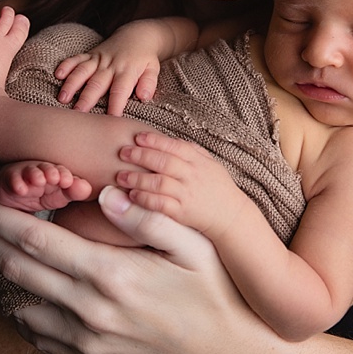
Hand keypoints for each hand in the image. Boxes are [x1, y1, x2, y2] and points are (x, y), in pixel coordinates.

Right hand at [0, 160, 91, 211]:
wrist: (13, 196)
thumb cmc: (40, 193)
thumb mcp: (59, 196)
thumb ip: (74, 192)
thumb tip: (88, 188)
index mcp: (57, 173)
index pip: (64, 172)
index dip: (66, 175)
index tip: (68, 182)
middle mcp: (41, 171)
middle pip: (47, 167)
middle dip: (52, 171)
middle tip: (55, 178)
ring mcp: (24, 174)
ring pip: (30, 171)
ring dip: (35, 174)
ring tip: (39, 181)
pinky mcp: (8, 180)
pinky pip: (11, 179)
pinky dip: (16, 183)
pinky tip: (21, 189)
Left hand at [0, 189, 271, 353]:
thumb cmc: (217, 292)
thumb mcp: (194, 244)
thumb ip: (147, 216)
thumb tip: (107, 193)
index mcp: (111, 274)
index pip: (34, 240)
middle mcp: (91, 310)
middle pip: (15, 268)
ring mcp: (88, 338)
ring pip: (19, 301)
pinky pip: (38, 333)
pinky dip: (19, 306)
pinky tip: (19, 285)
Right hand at [54, 34, 161, 115]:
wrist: (138, 35)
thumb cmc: (145, 58)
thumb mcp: (153, 69)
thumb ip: (149, 83)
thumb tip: (144, 96)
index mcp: (127, 71)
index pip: (120, 90)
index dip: (115, 105)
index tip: (110, 120)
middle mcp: (110, 65)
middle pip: (97, 83)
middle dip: (87, 98)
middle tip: (78, 114)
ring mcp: (98, 59)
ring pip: (83, 71)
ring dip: (72, 84)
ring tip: (63, 98)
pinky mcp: (90, 54)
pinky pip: (76, 58)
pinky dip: (66, 65)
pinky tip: (58, 75)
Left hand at [116, 131, 247, 238]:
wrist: (231, 216)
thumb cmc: (217, 187)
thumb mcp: (208, 164)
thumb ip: (189, 151)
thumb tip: (165, 140)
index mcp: (198, 161)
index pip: (174, 146)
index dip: (154, 140)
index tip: (137, 137)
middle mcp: (192, 175)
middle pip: (164, 162)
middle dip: (141, 156)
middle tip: (122, 152)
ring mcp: (187, 194)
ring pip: (160, 183)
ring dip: (138, 179)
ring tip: (120, 176)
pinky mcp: (182, 213)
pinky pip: (161, 204)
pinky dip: (146, 199)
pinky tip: (132, 196)